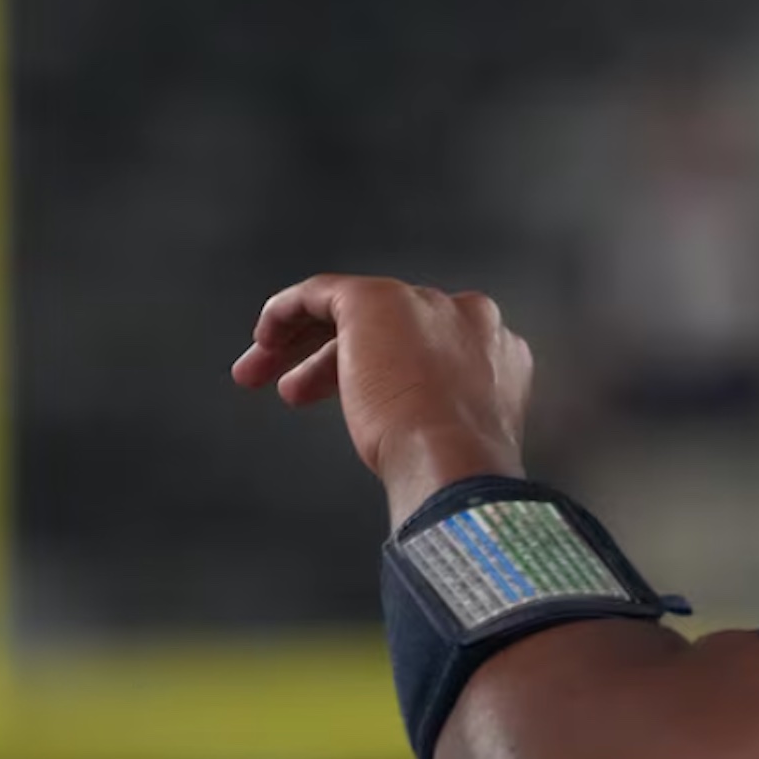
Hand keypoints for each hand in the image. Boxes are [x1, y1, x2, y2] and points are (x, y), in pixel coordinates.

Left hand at [233, 274, 533, 521]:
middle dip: (335, 358)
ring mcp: (422, 303)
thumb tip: (404, 427)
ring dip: (303, 345)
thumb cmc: (454, 465)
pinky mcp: (376, 298)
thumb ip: (440, 412)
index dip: (382, 372)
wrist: (453, 455)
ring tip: (262, 377)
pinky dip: (287, 312)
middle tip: (295, 391)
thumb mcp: (454, 436)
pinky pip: (320, 293)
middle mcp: (465, 315)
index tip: (345, 399)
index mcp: (497, 348)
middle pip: (389, 328)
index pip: (428, 347)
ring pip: (352, 312)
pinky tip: (263, 339)